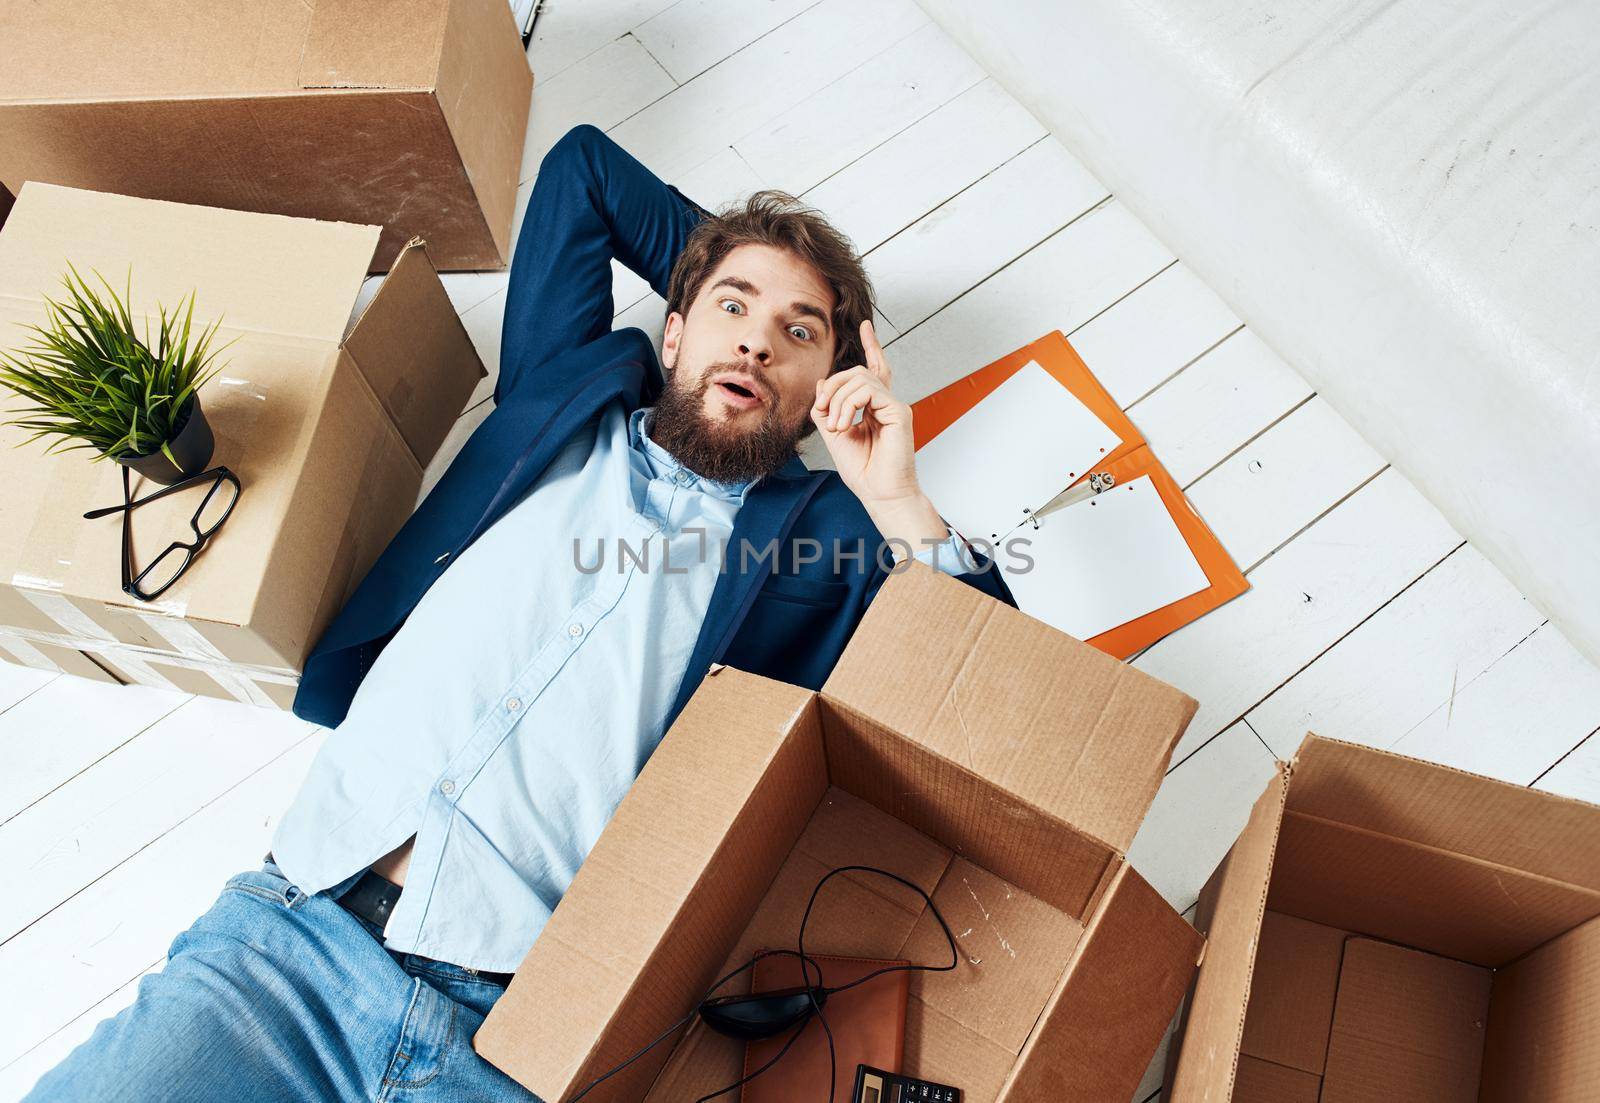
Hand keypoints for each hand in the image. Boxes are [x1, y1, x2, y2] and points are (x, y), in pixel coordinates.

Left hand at [812, 319, 949, 553]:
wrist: (880, 494)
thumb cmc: (863, 472)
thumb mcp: (835, 436)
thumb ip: (828, 409)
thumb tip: (822, 383)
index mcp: (875, 408)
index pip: (873, 370)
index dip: (871, 346)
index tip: (865, 325)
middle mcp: (887, 403)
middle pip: (858, 372)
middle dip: (832, 385)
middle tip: (822, 411)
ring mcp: (895, 406)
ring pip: (860, 379)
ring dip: (838, 400)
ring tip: (836, 427)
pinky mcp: (899, 412)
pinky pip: (869, 391)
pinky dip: (849, 405)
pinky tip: (845, 424)